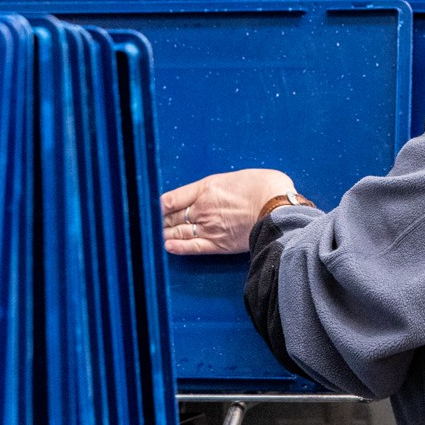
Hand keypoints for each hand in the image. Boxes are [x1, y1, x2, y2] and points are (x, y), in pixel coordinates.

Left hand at [160, 169, 297, 254]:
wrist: (277, 205)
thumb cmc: (263, 186)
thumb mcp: (236, 176)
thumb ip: (220, 186)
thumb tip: (217, 192)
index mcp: (205, 188)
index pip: (172, 198)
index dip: (159, 204)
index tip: (151, 207)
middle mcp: (202, 208)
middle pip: (173, 216)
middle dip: (159, 220)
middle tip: (147, 223)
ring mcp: (209, 227)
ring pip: (179, 232)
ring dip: (165, 233)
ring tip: (153, 235)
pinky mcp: (219, 244)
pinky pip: (193, 247)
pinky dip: (178, 247)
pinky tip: (167, 247)